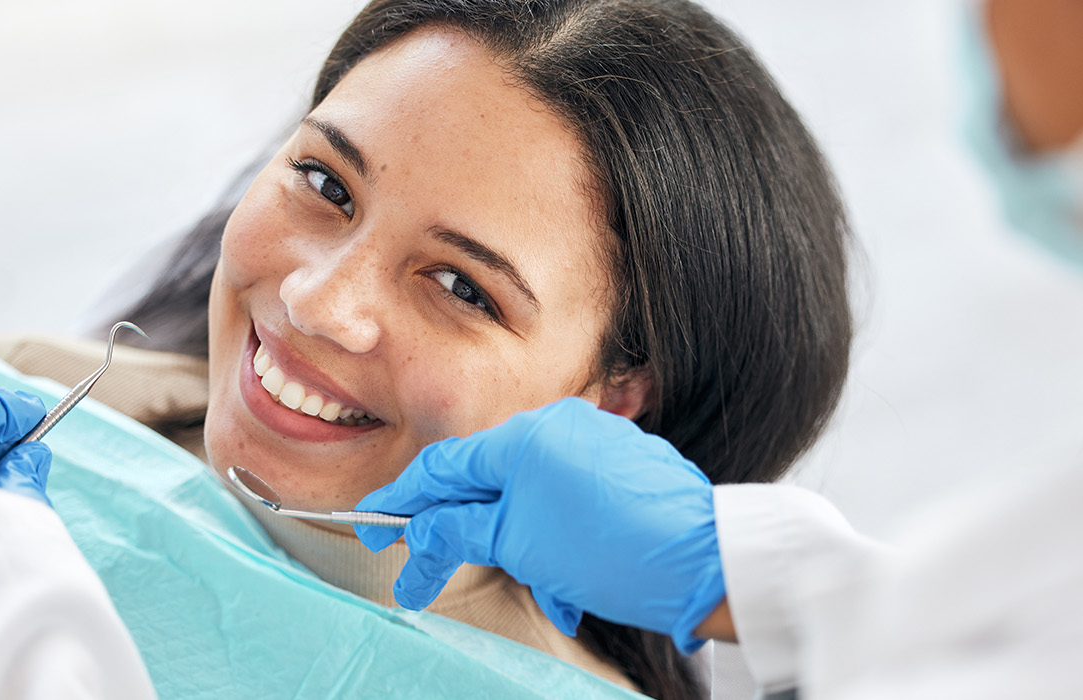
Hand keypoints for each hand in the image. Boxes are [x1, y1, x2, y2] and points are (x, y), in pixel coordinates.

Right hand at [355, 397, 724, 652]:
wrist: (706, 561)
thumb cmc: (615, 548)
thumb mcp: (521, 545)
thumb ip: (462, 530)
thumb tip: (421, 532)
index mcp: (527, 437)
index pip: (445, 466)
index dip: (403, 502)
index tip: (376, 528)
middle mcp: (561, 428)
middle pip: (486, 480)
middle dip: (462, 532)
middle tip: (428, 568)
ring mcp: (596, 445)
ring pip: (529, 497)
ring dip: (520, 545)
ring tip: (542, 588)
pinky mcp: (623, 469)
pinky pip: (568, 503)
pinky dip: (558, 541)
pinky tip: (572, 583)